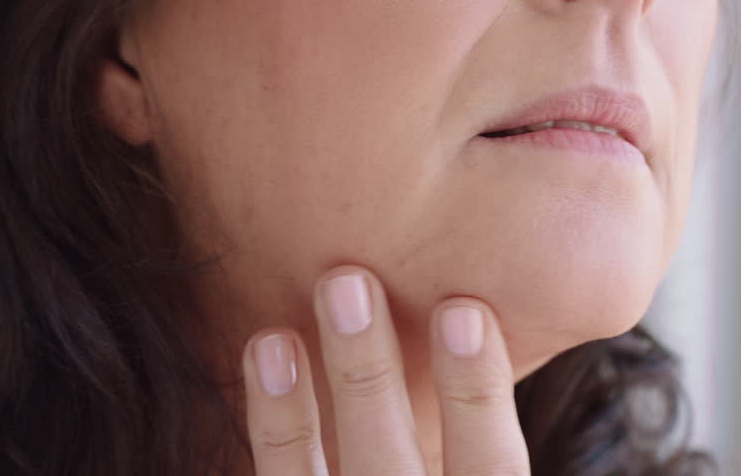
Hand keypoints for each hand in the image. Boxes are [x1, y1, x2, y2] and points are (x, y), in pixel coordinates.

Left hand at [242, 265, 530, 474]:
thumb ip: (481, 451)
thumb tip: (474, 319)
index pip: (491, 470)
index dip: (477, 394)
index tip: (462, 308)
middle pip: (390, 467)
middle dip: (367, 377)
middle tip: (344, 283)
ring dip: (289, 418)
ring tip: (270, 337)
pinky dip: (267, 447)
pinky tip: (249, 394)